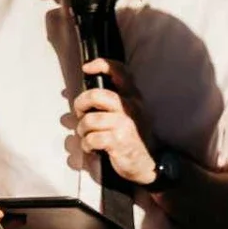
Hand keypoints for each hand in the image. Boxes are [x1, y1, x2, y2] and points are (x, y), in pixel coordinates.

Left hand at [74, 58, 156, 185]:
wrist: (147, 163)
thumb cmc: (132, 137)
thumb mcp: (128, 114)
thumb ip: (109, 102)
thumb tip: (80, 96)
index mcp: (133, 97)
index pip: (120, 71)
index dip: (101, 65)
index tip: (87, 68)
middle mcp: (131, 107)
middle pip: (96, 95)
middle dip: (80, 104)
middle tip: (80, 113)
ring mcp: (125, 124)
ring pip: (90, 120)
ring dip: (82, 129)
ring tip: (87, 135)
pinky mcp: (119, 141)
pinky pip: (92, 139)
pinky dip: (87, 145)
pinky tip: (92, 147)